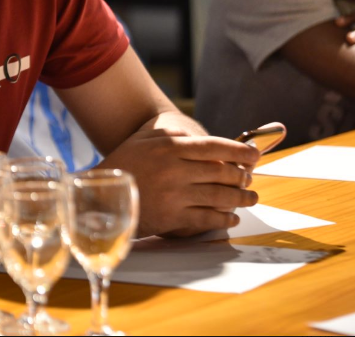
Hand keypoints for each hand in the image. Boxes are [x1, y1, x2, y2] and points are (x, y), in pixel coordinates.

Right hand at [97, 127, 259, 237]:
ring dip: (240, 198)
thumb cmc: (123, 164)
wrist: (99, 197)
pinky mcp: (172, 217)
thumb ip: (171, 135)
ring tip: (250, 197)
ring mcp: (174, 195)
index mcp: (168, 148)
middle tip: (250, 178)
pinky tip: (231, 217)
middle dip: (241, 175)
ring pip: (219, 196)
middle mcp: (174, 170)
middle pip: (221, 171)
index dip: (239, 151)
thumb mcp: (143, 140)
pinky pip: (207, 218)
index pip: (213, 147)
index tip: (254, 155)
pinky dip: (224, 219)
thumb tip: (202, 140)